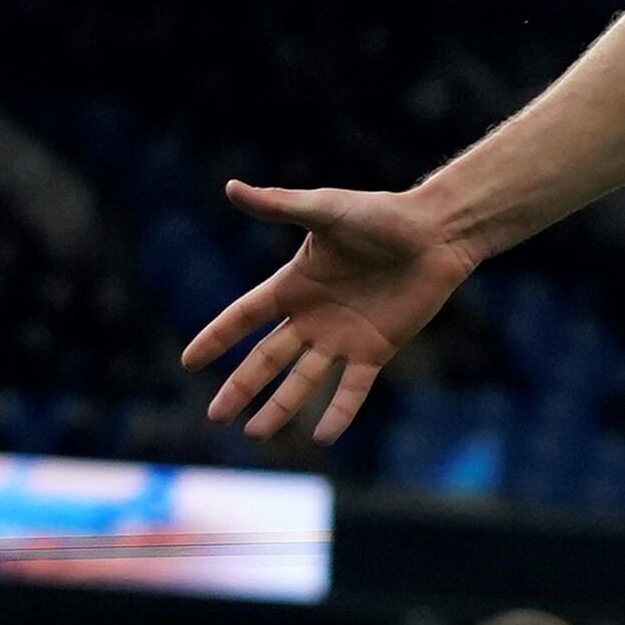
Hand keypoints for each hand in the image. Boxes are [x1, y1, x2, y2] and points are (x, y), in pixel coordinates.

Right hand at [184, 179, 482, 443]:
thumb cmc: (380, 215)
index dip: (216, 338)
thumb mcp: (325, 209)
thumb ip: (279, 206)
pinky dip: (339, 412)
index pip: (243, 317)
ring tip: (255, 434)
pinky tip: (322, 436)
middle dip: (241, 387)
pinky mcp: (376, 349)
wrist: (435, 232)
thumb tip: (231, 187)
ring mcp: (343, 336)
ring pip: (303, 380)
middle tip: (214, 417)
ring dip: (280, 407)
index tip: (189, 363)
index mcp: (293, 285)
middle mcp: (312, 316)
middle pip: (266, 359)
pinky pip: (353, 387)